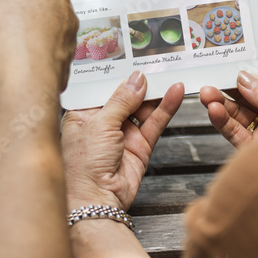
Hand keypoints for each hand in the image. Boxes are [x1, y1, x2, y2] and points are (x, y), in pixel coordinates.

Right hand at [0, 0, 77, 91]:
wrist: (22, 79)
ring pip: (50, 37)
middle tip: (11, 21)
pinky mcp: (65, 69)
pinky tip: (16, 67)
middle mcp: (68, 15)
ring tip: (9, 49)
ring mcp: (69, 44)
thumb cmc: (6, 36)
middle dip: (33, 15)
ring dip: (33, 41)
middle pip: (52, 9)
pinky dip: (33, 64)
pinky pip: (47, 62)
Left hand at [62, 72, 184, 210]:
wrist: (96, 201)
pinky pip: (154, 123)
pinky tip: (175, 93)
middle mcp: (101, 124)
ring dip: (156, 92)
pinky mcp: (140, 146)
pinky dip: (166, 108)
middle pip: (124, 96)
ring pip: (142, 108)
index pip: (101, 88)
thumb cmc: (83, 168)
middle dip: (139, 81)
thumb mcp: (99, 125)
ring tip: (170, 73)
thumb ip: (121, 100)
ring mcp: (122, 135)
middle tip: (155, 61)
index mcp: (82, 115)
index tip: (130, 56)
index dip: (115, 73)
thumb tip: (136, 79)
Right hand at [199, 55, 257, 147]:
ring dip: (220, 101)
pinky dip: (222, 121)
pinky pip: (234, 133)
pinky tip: (215, 110)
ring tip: (207, 92)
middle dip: (229, 83)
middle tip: (212, 73)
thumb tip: (245, 78)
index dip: (253, 62)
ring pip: (237, 113)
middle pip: (248, 93)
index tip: (235, 51)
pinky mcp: (255, 149)